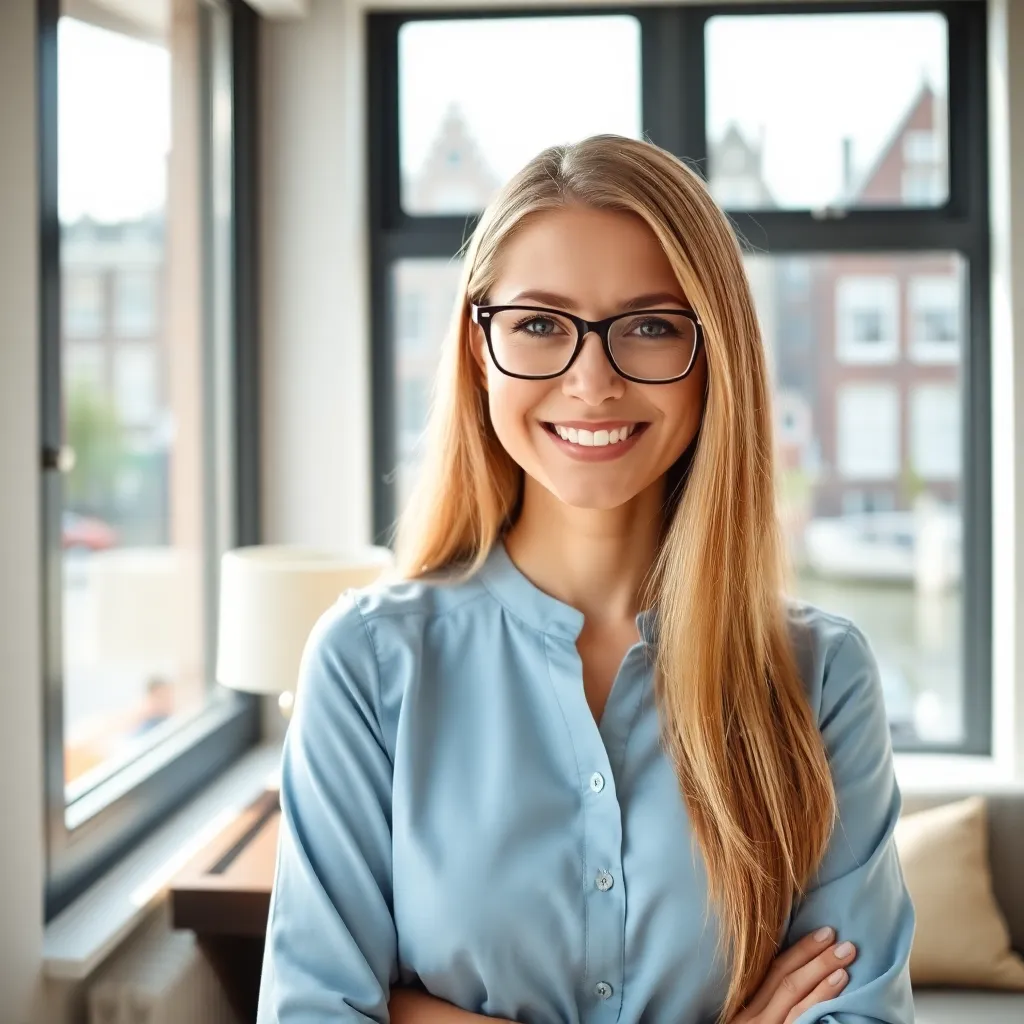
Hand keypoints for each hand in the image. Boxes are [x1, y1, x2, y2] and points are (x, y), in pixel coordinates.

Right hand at [730, 926, 856, 1023]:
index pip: (773, 971)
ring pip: (796, 1002)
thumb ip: (760, 1005)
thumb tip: (790, 980)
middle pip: (786, 981)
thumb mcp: (743, 1023)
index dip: (800, 950)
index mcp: (744, 1007)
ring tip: (846, 965)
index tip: (824, 933)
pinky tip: (837, 996)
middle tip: (843, 941)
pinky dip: (819, 1006)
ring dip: (823, 980)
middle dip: (816, 959)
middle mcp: (752, 1019)